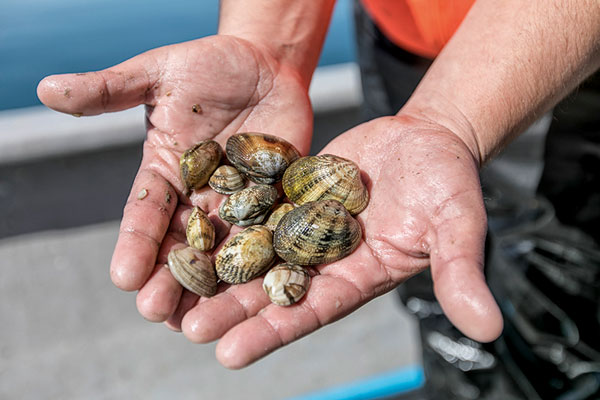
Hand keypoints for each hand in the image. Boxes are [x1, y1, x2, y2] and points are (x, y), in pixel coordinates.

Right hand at [37, 35, 312, 320]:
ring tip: (207, 320)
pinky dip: (272, 257)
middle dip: (172, 278)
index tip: (123, 278)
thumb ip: (111, 88)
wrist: (263, 65)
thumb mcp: (158, 72)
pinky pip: (276, 229)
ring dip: (218, 284)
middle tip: (160, 315)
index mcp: (166, 172)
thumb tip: (45, 86)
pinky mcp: (279, 198)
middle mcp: (200, 196)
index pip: (146, 213)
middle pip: (185, 243)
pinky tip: (268, 287)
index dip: (135, 244)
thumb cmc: (207, 65)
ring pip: (227, 248)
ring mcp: (242, 200)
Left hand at [176, 115, 502, 368]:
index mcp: (360, 276)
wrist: (427, 138)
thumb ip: (461, 272)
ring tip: (173, 287)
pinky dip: (226, 218)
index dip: (272, 331)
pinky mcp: (291, 193)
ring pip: (254, 251)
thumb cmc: (448, 183)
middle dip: (231, 309)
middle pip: (271, 289)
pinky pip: (254, 205)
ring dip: (217, 269)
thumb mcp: (458, 225)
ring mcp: (305, 224)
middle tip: (187, 327)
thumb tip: (488, 331)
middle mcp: (325, 258)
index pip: (311, 311)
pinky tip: (188, 227)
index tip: (231, 354)